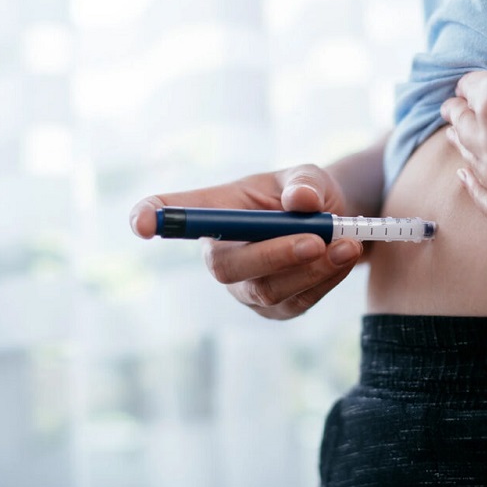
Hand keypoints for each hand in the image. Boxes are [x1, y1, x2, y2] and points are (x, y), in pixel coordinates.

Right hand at [129, 165, 363, 318]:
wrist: (336, 225)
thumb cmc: (308, 195)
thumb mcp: (310, 177)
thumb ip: (304, 183)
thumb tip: (301, 201)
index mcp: (218, 211)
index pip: (175, 213)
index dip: (153, 217)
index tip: (139, 223)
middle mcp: (221, 253)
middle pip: (226, 267)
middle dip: (273, 255)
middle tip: (316, 240)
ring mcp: (244, 287)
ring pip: (267, 290)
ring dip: (310, 270)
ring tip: (346, 245)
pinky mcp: (273, 309)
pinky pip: (296, 303)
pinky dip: (325, 281)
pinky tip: (345, 258)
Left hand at [440, 21, 486, 230]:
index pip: (470, 90)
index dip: (472, 85)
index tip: (473, 86)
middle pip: (464, 129)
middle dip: (459, 116)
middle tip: (455, 111)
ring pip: (473, 167)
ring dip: (463, 149)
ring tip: (458, 141)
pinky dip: (476, 194)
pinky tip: (468, 182)